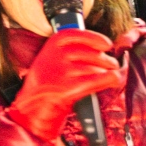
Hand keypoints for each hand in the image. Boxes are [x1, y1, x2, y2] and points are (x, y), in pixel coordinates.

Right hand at [7, 29, 124, 140]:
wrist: (31, 111)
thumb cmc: (44, 86)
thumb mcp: (49, 60)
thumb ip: (67, 51)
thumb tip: (97, 49)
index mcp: (51, 46)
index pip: (77, 34)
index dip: (95, 38)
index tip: (106, 44)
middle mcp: (56, 56)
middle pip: (91, 53)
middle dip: (105, 59)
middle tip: (111, 64)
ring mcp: (62, 72)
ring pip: (96, 67)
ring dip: (107, 71)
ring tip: (109, 75)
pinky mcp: (70, 88)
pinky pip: (99, 79)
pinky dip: (111, 79)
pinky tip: (114, 80)